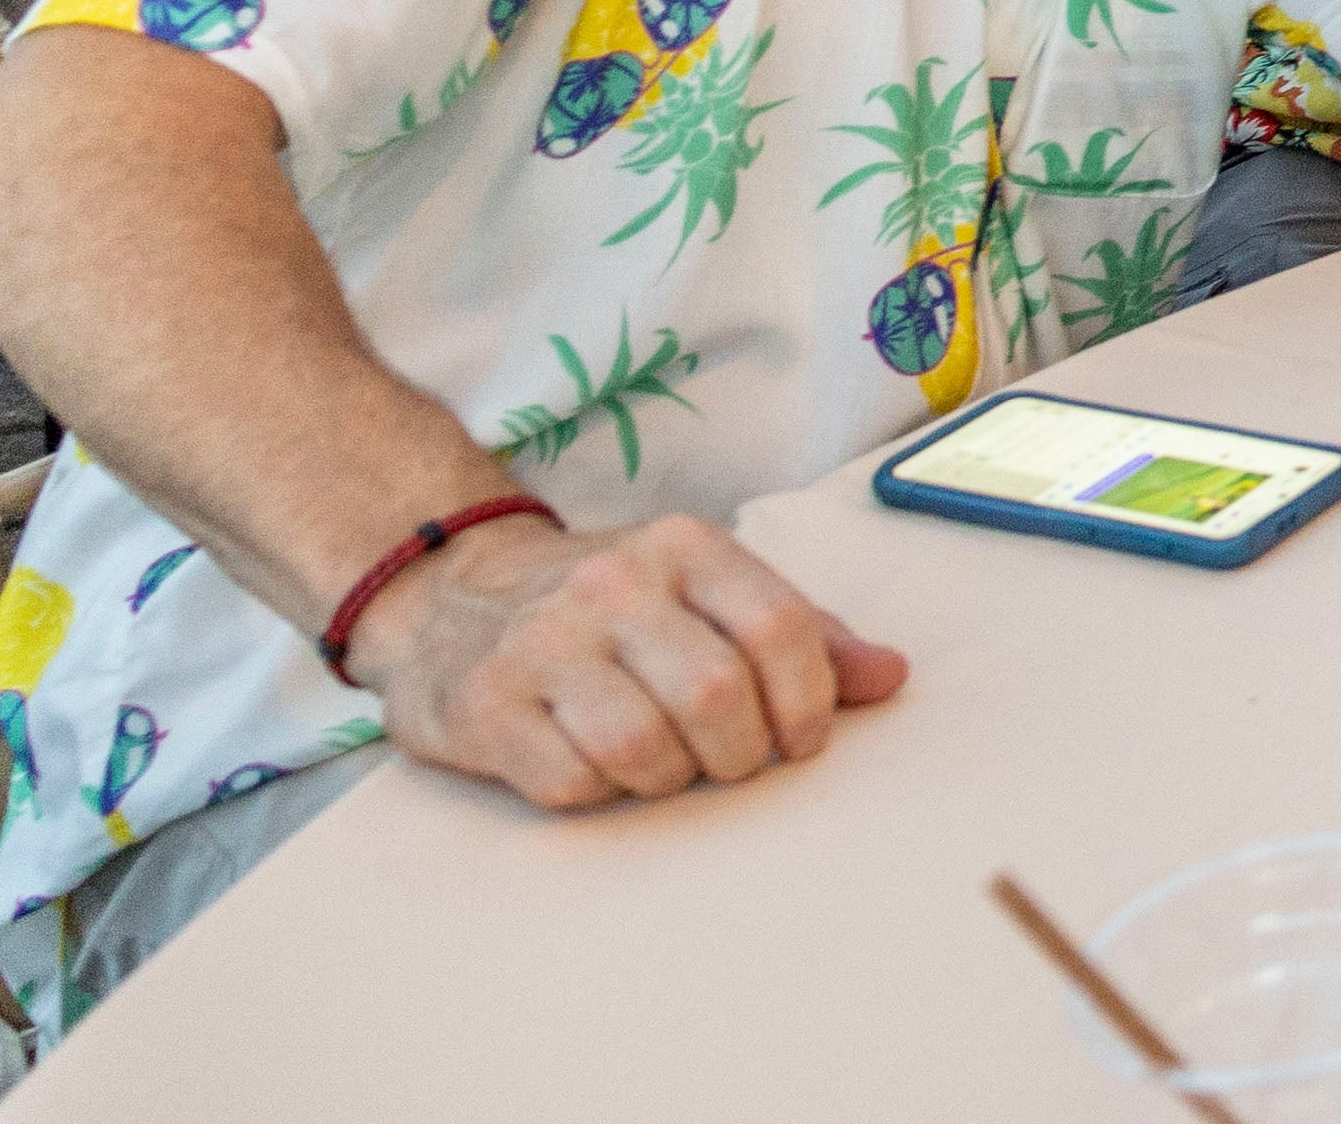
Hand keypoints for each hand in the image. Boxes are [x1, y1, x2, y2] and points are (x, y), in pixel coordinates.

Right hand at [351, 511, 904, 807]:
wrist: (450, 597)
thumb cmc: (611, 610)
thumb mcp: (708, 594)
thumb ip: (803, 634)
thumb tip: (890, 677)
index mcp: (686, 547)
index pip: (782, 629)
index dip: (809, 702)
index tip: (802, 740)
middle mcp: (614, 583)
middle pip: (718, 697)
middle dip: (740, 753)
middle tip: (729, 761)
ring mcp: (543, 641)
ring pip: (643, 748)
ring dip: (669, 779)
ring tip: (662, 763)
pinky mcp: (486, 703)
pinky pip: (572, 782)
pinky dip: (601, 794)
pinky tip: (594, 765)